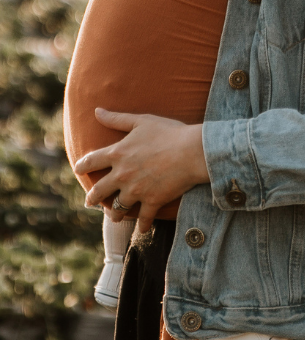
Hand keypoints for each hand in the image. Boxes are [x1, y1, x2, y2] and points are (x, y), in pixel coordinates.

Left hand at [75, 108, 209, 232]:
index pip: (91, 161)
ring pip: (118, 208)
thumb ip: (117, 119)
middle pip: (99, 191)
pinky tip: (142, 228)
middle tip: (90, 201)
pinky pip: (143, 218)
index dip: (81, 166)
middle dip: (92, 198)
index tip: (78, 170)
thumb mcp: (141, 121)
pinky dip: (142, 225)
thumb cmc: (168, 132)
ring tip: (114, 216)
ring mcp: (136, 191)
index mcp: (117, 153)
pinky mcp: (152, 201)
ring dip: (114, 214)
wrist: (192, 151)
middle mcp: (122, 175)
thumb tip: (96, 110)